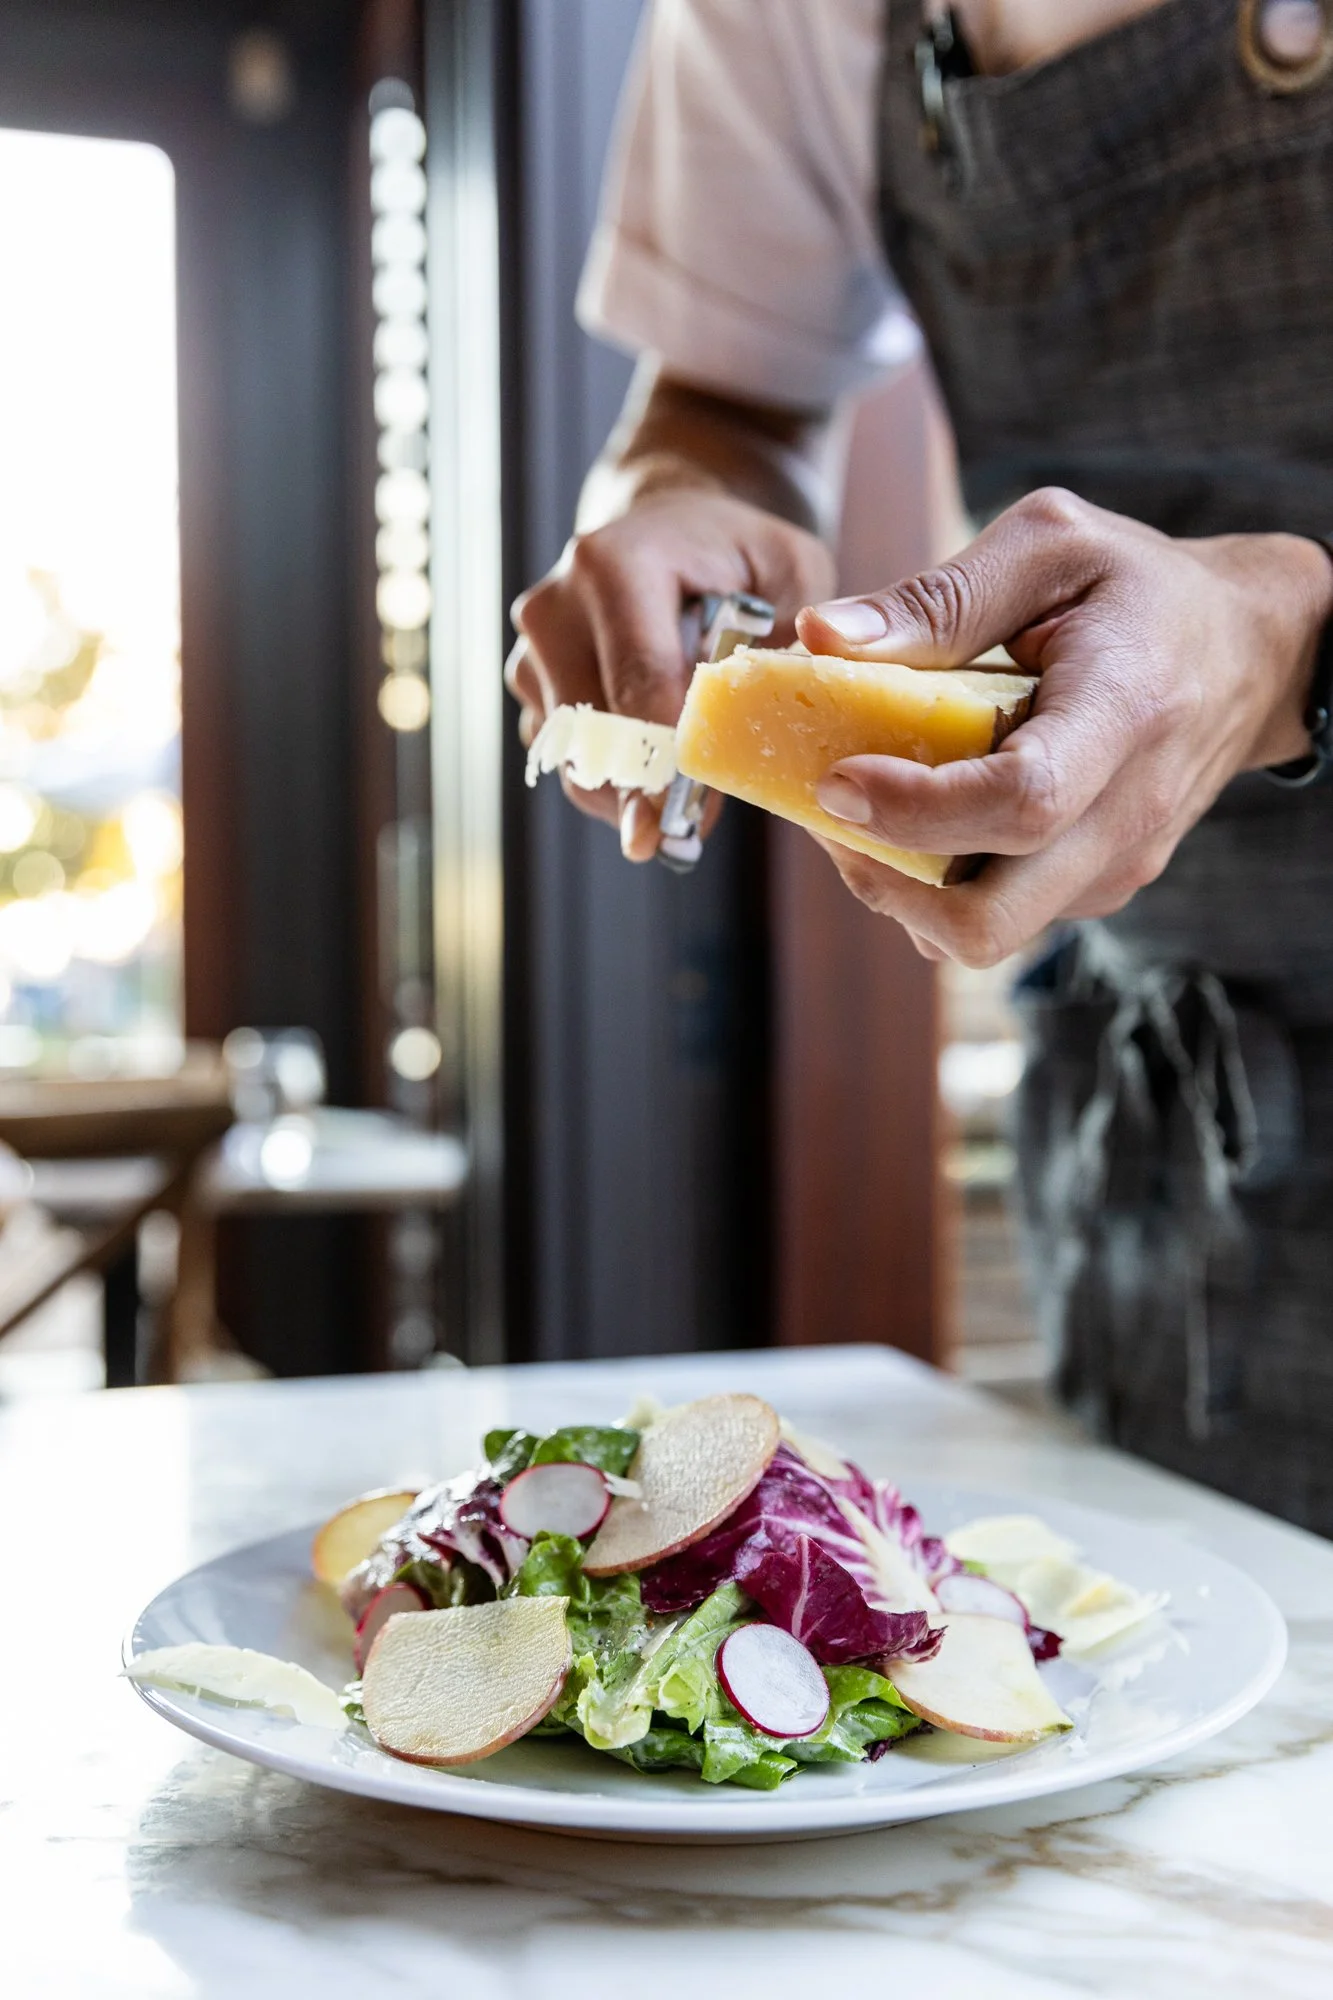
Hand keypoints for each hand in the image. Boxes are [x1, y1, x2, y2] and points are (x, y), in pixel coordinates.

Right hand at [508, 489, 833, 858]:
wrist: (670, 529)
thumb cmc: (738, 555)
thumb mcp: (793, 570)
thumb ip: (799, 637)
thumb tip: (791, 705)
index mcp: (616, 564)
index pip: (639, 682)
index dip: (671, 757)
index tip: (696, 815)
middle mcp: (557, 605)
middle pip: (596, 732)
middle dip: (644, 790)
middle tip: (685, 833)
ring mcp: (532, 648)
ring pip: (574, 756)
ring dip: (626, 791)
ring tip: (680, 798)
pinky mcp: (528, 684)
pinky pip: (565, 757)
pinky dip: (611, 779)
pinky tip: (655, 770)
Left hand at [795, 489, 1332, 966]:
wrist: (1252, 655)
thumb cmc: (1143, 590)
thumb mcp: (1051, 544)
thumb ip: (938, 596)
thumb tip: (820, 635)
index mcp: (1124, 712)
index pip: (1022, 802)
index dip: (916, 808)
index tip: (838, 777)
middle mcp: (1126, 815)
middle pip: (989, 918)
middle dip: (883, 877)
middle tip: (829, 803)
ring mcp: (1114, 867)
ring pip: (978, 933)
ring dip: (898, 886)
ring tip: (862, 801)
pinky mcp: (1097, 890)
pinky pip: (994, 919)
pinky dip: (932, 885)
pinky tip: (914, 812)